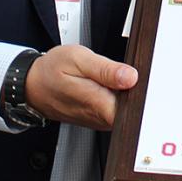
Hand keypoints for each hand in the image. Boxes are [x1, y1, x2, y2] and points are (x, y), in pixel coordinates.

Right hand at [23, 45, 137, 130]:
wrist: (33, 85)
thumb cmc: (52, 71)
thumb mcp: (78, 59)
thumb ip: (106, 69)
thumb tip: (130, 77)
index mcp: (97, 103)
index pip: (133, 111)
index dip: (145, 97)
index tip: (149, 82)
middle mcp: (101, 117)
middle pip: (133, 111)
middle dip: (139, 93)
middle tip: (133, 75)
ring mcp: (100, 121)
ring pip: (126, 112)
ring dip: (130, 95)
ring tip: (122, 78)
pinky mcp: (99, 120)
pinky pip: (118, 111)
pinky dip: (121, 99)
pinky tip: (116, 86)